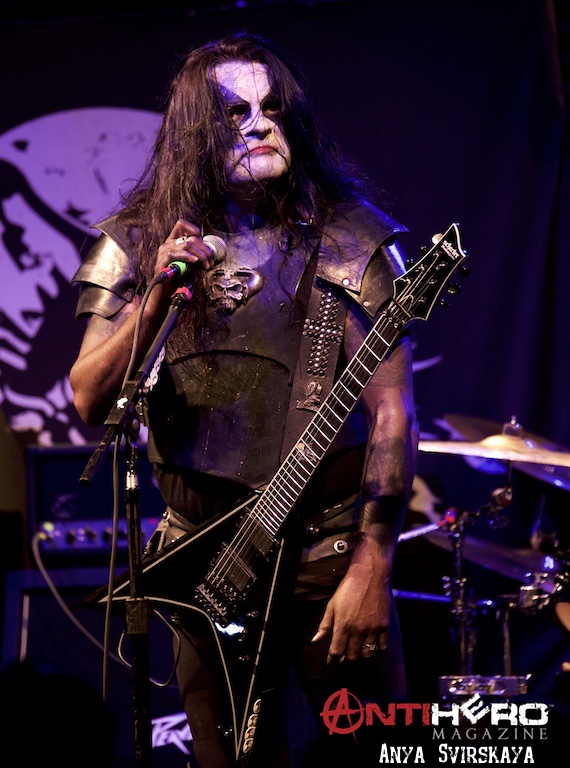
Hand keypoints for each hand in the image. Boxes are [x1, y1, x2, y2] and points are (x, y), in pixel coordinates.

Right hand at [154, 219, 217, 279]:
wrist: (165, 293)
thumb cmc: (178, 278)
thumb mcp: (191, 264)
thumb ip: (197, 255)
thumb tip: (210, 251)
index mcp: (173, 241)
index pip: (182, 224)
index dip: (194, 230)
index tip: (204, 246)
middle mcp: (167, 244)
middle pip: (190, 237)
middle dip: (205, 249)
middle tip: (211, 261)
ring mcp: (163, 252)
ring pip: (186, 245)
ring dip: (201, 255)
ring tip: (206, 265)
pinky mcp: (162, 261)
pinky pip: (175, 254)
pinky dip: (188, 257)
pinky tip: (195, 262)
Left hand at [310, 536, 390, 662]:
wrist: (369, 575)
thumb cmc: (348, 588)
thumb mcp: (332, 604)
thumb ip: (325, 625)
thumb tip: (315, 641)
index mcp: (343, 625)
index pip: (336, 651)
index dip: (332, 659)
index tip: (331, 661)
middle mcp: (357, 630)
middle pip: (352, 656)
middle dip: (347, 658)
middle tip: (345, 654)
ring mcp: (372, 629)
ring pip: (367, 654)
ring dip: (361, 655)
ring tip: (358, 650)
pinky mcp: (384, 625)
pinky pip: (382, 646)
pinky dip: (377, 649)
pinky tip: (372, 644)